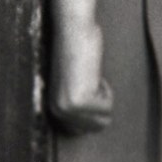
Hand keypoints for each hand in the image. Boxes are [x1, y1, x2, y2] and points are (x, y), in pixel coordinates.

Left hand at [48, 8, 113, 132]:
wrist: (74, 31)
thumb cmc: (77, 51)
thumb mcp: (72, 84)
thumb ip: (77, 103)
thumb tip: (91, 123)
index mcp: (53, 108)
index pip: (82, 130)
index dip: (93, 108)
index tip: (86, 86)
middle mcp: (57, 111)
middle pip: (95, 127)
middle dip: (100, 103)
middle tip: (89, 80)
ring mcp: (67, 108)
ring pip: (103, 120)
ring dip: (104, 97)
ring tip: (90, 77)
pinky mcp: (79, 102)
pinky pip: (107, 108)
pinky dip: (107, 90)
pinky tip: (92, 74)